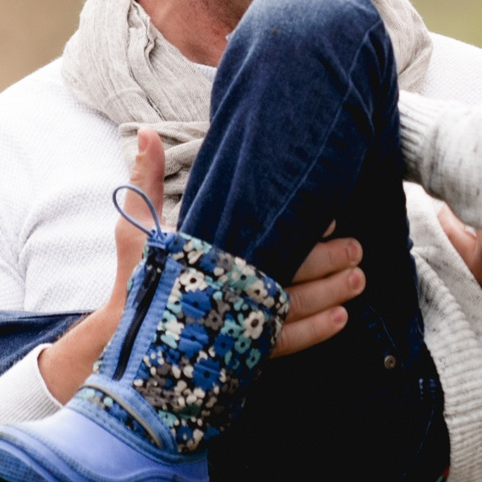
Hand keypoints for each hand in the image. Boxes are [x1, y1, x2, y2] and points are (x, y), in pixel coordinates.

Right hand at [38, 128, 360, 401]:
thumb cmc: (135, 279)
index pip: (265, 238)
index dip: (301, 228)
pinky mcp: (242, 350)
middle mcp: (229, 290)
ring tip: (360, 279)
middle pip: (289, 273)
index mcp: (210, 256)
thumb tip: (146, 131)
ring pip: (295, 308)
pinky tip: (342, 319)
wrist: (122, 343)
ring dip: (331, 294)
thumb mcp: (136, 226)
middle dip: (328, 260)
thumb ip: (147, 177)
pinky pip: (287, 343)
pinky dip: (316, 332)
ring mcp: (237, 324)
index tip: (329, 218)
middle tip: (357, 247)